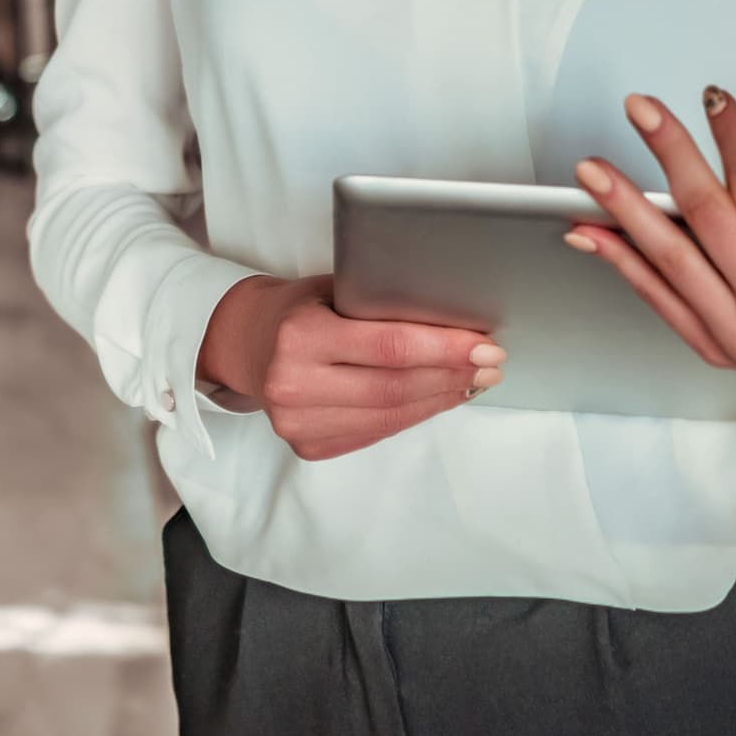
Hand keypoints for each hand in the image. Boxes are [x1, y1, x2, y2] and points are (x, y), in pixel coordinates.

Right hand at [198, 274, 503, 461]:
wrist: (244, 344)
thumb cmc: (297, 308)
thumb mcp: (329, 288)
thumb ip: (376, 303)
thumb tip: (452, 317)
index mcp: (300, 335)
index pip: (388, 347)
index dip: (443, 349)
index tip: (484, 344)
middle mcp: (294, 384)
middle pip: (395, 388)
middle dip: (452, 376)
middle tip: (491, 363)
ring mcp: (299, 424)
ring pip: (391, 416)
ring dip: (440, 398)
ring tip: (475, 380)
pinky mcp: (309, 447)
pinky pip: (376, 432)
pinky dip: (415, 414)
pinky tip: (439, 397)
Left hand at [565, 86, 735, 408]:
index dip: (732, 139)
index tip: (713, 99)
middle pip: (709, 216)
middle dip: (670, 154)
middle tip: (641, 110)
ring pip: (672, 258)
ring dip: (624, 208)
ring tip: (592, 171)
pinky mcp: (709, 344)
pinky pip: (656, 296)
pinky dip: (619, 260)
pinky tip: (591, 228)